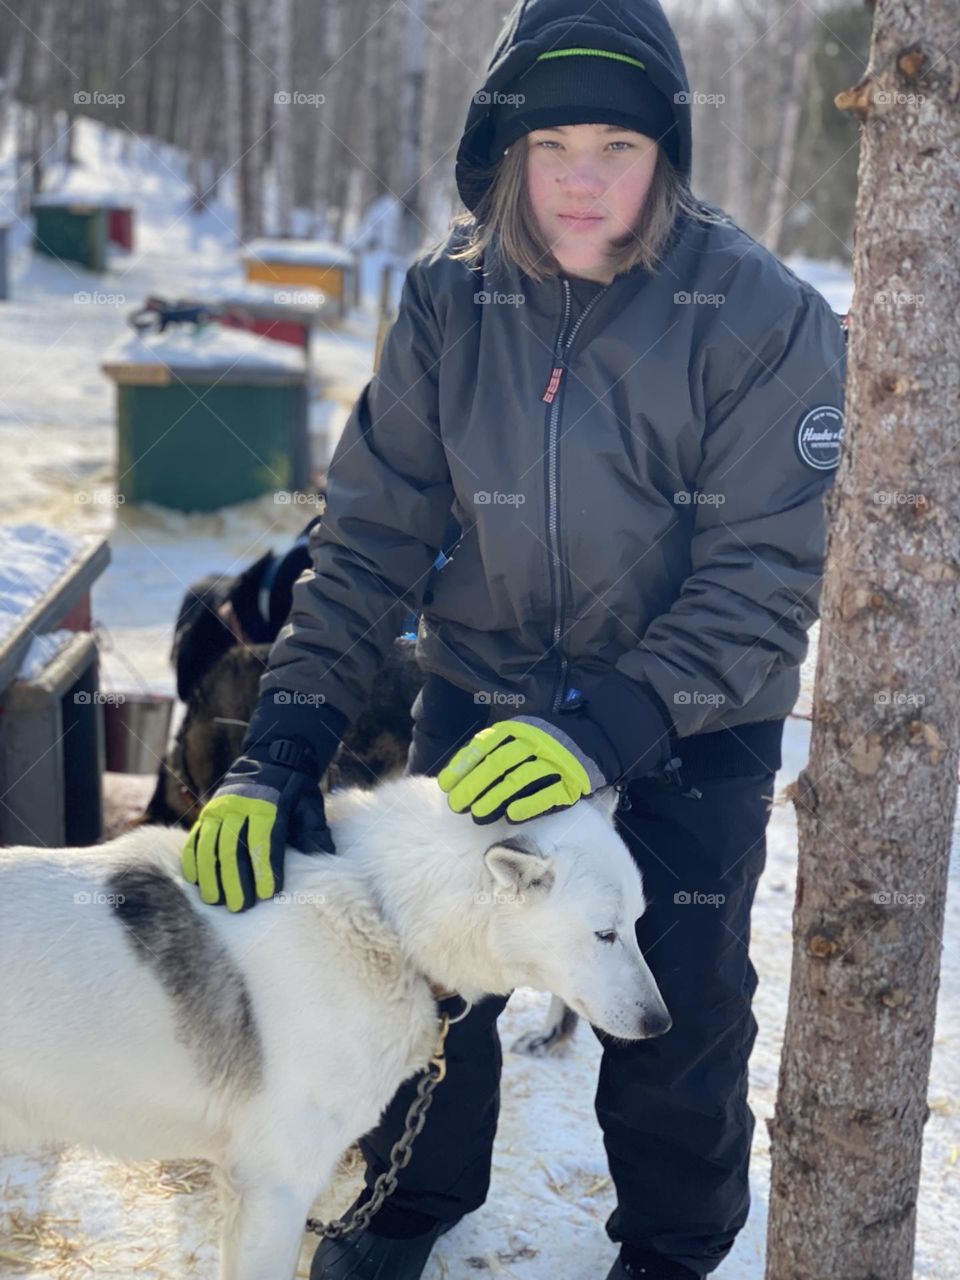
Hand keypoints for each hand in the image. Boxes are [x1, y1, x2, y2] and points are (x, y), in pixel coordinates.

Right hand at [181, 738, 334, 911]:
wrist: (271, 760)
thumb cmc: (294, 791)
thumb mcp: (309, 805)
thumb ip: (315, 832)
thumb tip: (326, 859)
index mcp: (269, 804)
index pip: (265, 841)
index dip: (265, 868)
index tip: (268, 894)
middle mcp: (240, 806)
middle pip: (234, 848)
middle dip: (236, 880)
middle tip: (240, 906)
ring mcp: (220, 809)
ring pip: (211, 846)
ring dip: (212, 876)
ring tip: (216, 901)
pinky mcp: (207, 813)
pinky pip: (196, 839)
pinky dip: (194, 861)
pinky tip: (196, 882)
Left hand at [437, 715, 608, 823]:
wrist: (596, 741)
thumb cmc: (547, 742)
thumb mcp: (521, 734)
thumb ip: (494, 748)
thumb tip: (458, 774)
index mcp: (520, 728)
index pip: (485, 746)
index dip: (463, 766)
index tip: (446, 786)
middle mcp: (536, 741)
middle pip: (498, 764)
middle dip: (474, 786)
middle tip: (457, 805)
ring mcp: (555, 762)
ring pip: (519, 780)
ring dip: (495, 798)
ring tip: (477, 815)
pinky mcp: (572, 782)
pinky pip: (547, 795)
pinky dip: (528, 806)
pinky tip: (510, 817)